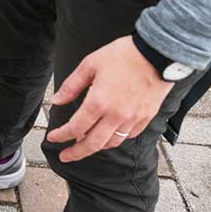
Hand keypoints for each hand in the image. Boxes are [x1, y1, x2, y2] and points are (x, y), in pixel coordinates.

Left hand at [46, 36, 172, 162]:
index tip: (52, 138)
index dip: (61, 135)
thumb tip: (56, 101)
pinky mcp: (146, 118)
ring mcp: (133, 119)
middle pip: (93, 143)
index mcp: (98, 102)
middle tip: (65, 157)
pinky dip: (115, 139)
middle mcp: (116, 115)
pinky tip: (108, 135)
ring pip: (112, 142)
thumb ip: (71, 86)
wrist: (158, 54)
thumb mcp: (89, 65)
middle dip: (76, 153)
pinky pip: (128, 136)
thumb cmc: (123, 55)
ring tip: (84, 146)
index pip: (75, 128)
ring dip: (96, 147)